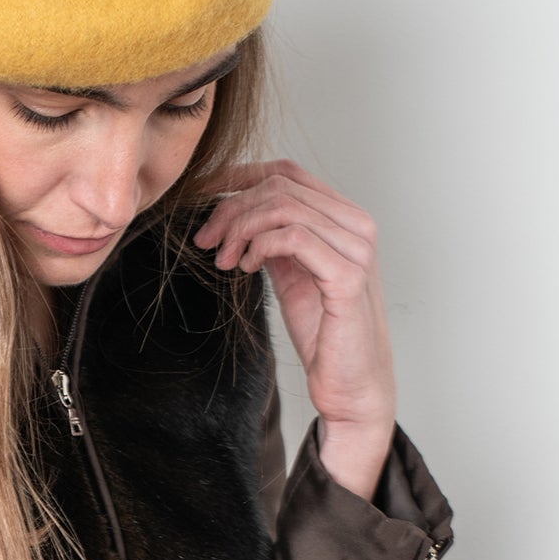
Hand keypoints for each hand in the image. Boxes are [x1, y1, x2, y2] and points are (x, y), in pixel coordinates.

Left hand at [193, 158, 396, 498]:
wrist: (350, 386)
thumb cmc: (325, 335)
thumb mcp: (292, 278)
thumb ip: (275, 243)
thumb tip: (237, 218)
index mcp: (344, 219)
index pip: (287, 173)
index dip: (239, 176)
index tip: (202, 195)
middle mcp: (356, 225)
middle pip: (280, 187)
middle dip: (231, 208)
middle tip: (207, 240)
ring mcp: (356, 248)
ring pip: (283, 207)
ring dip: (240, 228)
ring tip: (224, 260)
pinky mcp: (348, 276)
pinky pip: (293, 237)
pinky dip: (260, 246)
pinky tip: (246, 267)